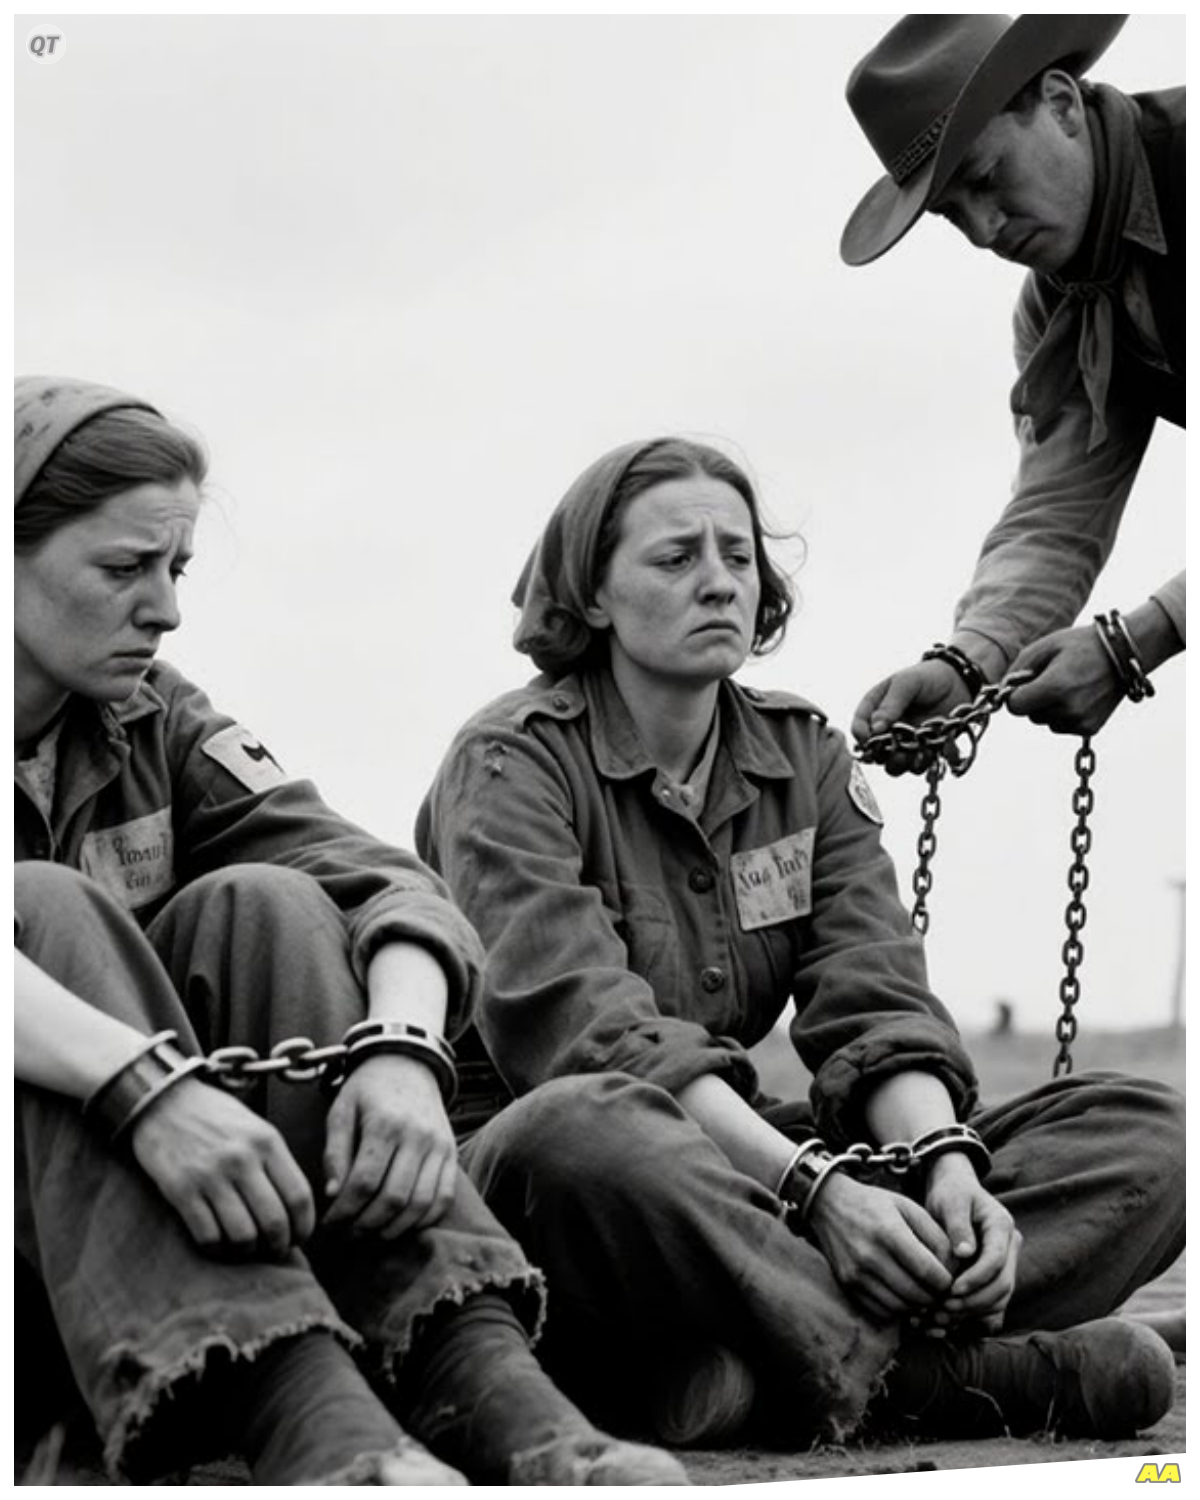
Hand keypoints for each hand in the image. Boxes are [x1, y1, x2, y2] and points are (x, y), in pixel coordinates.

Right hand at [131, 1075, 314, 1258]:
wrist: (164, 1101)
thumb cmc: (215, 1117)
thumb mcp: (255, 1128)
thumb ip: (275, 1163)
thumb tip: (295, 1209)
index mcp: (267, 1141)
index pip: (299, 1196)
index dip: (304, 1226)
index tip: (300, 1237)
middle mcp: (242, 1158)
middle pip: (274, 1221)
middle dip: (279, 1245)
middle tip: (276, 1250)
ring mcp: (210, 1175)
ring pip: (243, 1235)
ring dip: (249, 1251)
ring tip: (248, 1248)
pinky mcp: (180, 1190)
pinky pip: (207, 1236)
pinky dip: (217, 1249)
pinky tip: (220, 1244)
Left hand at [322, 1054, 456, 1238]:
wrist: (409, 1064)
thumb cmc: (368, 1090)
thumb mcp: (341, 1110)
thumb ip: (335, 1153)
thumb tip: (333, 1195)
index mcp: (385, 1123)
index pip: (365, 1182)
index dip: (344, 1211)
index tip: (329, 1223)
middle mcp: (417, 1136)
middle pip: (394, 1198)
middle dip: (366, 1225)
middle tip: (348, 1233)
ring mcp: (439, 1146)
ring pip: (421, 1204)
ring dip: (394, 1228)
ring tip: (372, 1232)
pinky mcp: (451, 1153)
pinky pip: (444, 1197)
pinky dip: (424, 1219)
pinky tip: (402, 1223)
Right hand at [807, 1172, 954, 1322]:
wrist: (829, 1205)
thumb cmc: (876, 1205)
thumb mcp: (909, 1208)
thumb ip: (936, 1237)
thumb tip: (955, 1270)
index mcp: (889, 1232)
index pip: (928, 1272)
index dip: (947, 1282)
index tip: (951, 1280)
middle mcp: (870, 1256)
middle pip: (916, 1295)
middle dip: (936, 1297)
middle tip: (942, 1291)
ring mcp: (856, 1274)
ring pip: (901, 1308)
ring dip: (919, 1307)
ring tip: (925, 1294)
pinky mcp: (848, 1286)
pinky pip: (882, 1311)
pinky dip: (899, 1310)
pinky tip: (905, 1296)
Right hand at [851, 661, 970, 774]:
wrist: (959, 681)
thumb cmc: (928, 676)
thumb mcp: (906, 683)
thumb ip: (890, 704)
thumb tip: (874, 729)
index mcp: (875, 709)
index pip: (859, 727)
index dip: (861, 736)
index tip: (869, 739)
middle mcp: (886, 729)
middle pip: (874, 751)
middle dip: (882, 755)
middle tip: (894, 751)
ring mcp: (904, 741)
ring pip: (893, 763)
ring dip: (901, 763)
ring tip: (912, 755)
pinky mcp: (923, 750)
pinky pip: (917, 765)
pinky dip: (921, 763)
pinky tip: (930, 752)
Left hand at [922, 1153, 1020, 1331]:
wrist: (954, 1193)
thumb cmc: (950, 1193)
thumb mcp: (951, 1201)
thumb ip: (958, 1224)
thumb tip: (965, 1253)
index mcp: (1002, 1225)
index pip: (996, 1260)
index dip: (976, 1278)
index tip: (952, 1289)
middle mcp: (1009, 1247)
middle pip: (1002, 1285)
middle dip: (973, 1301)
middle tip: (943, 1310)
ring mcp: (1004, 1265)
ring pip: (998, 1299)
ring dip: (971, 1313)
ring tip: (939, 1319)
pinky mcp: (993, 1278)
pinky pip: (990, 1305)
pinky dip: (971, 1317)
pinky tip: (946, 1324)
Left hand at [1005, 627, 1124, 735]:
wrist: (1125, 654)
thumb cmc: (1080, 646)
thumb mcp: (1043, 647)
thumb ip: (1017, 670)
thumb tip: (1002, 691)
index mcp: (1055, 688)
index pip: (1015, 706)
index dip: (1015, 694)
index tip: (1024, 682)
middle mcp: (1068, 710)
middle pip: (1030, 715)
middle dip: (1034, 699)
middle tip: (1053, 677)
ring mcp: (1081, 722)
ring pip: (1045, 721)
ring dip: (1049, 707)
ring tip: (1069, 684)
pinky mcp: (1090, 729)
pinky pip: (1062, 726)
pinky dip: (1064, 714)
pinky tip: (1079, 695)